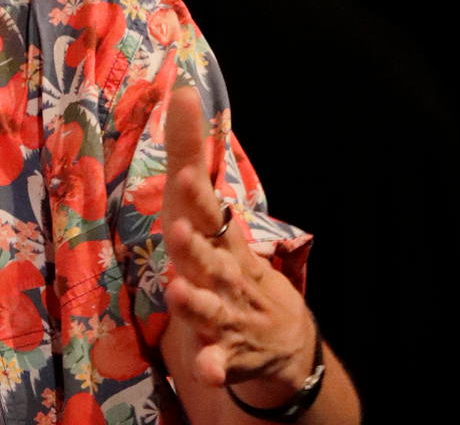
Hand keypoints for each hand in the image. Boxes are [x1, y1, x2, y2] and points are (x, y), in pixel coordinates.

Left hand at [161, 85, 316, 398]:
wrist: (279, 339)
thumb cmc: (229, 260)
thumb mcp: (206, 209)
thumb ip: (188, 153)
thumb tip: (183, 89)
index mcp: (221, 239)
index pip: (209, 214)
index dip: (197, 198)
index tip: (184, 178)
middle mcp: (230, 274)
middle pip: (213, 260)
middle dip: (198, 249)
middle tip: (180, 234)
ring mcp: (232, 316)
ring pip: (214, 310)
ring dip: (199, 303)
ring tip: (181, 294)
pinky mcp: (229, 354)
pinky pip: (221, 362)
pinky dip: (216, 365)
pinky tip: (208, 369)